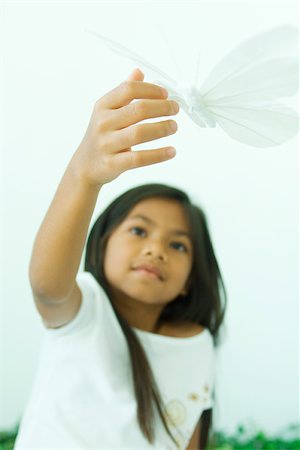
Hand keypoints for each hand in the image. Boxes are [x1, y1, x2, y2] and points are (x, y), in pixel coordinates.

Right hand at [72, 68, 178, 186]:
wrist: (85, 166)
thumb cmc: (102, 136)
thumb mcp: (107, 112)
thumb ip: (123, 93)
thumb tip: (139, 72)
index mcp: (103, 106)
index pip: (129, 90)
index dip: (151, 90)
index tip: (165, 95)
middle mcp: (103, 123)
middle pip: (138, 110)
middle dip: (162, 108)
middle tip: (175, 109)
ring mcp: (107, 144)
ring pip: (140, 133)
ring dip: (162, 128)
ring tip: (174, 127)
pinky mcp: (113, 164)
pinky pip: (139, 158)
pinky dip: (159, 154)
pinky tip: (172, 151)